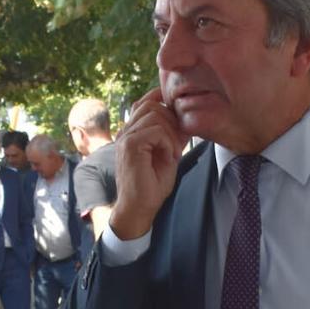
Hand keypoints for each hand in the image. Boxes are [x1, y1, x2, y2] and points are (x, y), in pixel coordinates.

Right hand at [109, 89, 187, 240]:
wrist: (139, 208)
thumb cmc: (151, 186)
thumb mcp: (166, 154)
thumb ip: (170, 135)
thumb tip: (183, 119)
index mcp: (132, 132)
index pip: (144, 102)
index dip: (160, 100)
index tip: (178, 113)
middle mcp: (125, 132)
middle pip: (151, 105)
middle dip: (172, 120)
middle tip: (179, 142)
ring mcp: (125, 138)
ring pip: (155, 115)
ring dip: (171, 133)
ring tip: (173, 153)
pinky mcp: (130, 146)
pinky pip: (156, 130)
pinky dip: (168, 142)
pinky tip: (169, 158)